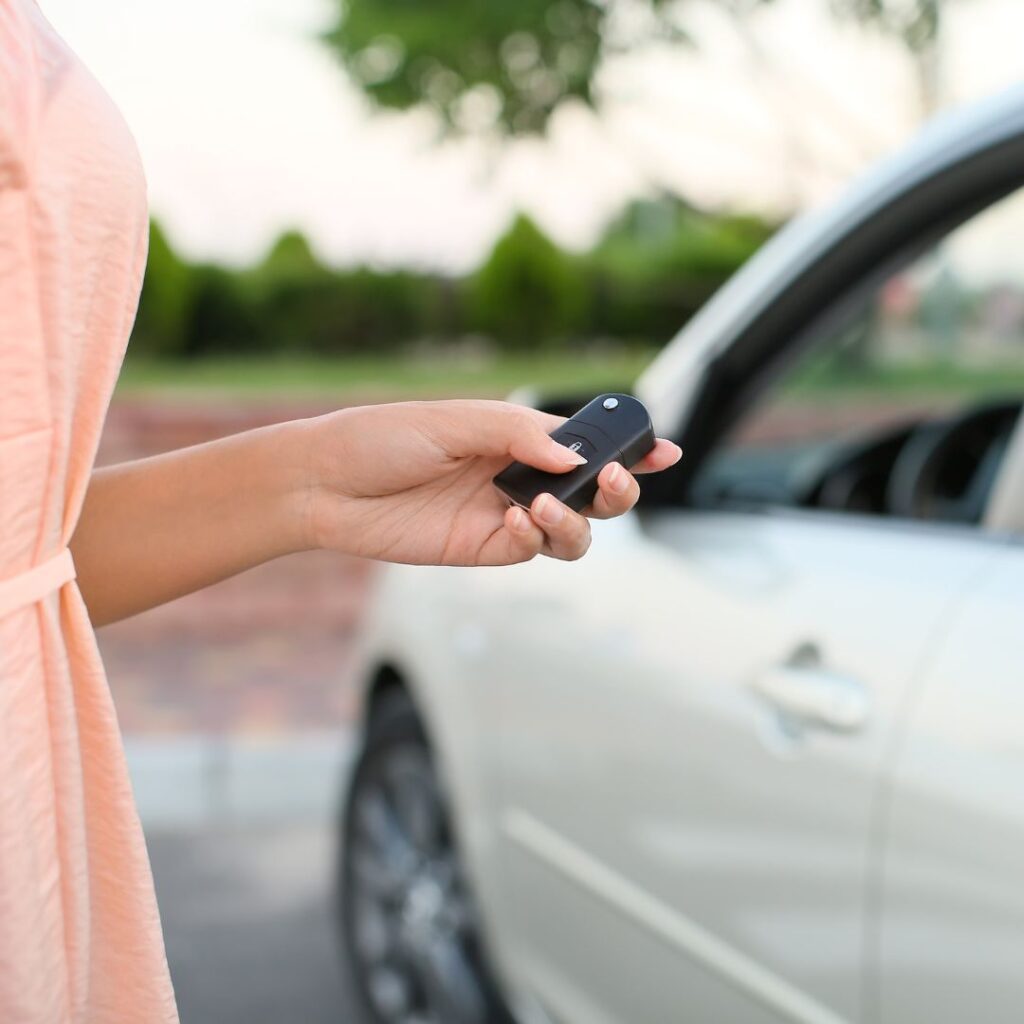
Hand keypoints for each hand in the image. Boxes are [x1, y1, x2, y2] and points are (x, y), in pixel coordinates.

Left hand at [302, 400, 681, 565]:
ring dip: (577, 518)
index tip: (664, 448)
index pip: (584, 442)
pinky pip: (532, 549)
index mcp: (517, 437)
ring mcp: (505, 515)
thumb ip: (517, 434)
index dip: (627, 447)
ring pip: (573, 530)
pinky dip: (536, 536)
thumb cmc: (384, 438)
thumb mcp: (454, 420)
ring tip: (544, 502)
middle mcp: (519, 477)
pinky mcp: (484, 549)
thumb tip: (570, 456)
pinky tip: (513, 520)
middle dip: (617, 488)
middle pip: (593, 491)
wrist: (326, 485)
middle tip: (611, 478)